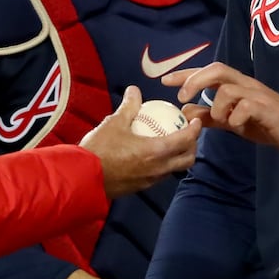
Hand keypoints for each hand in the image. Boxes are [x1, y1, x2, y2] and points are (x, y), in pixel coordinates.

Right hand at [80, 86, 201, 197]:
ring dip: (178, 157)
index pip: (185, 140)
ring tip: (171, 144)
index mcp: (156, 150)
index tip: (195, 121)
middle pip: (187, 159)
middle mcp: (158, 168)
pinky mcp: (141, 187)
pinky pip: (160, 175)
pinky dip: (164, 165)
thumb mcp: (114, 123)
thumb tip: (134, 91)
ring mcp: (150, 180)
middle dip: (192, 146)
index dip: (194, 129)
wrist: (83, 178)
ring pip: (174, 169)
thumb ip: (129, 106)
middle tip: (186, 134)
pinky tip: (152, 155)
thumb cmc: (99, 150)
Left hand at [164, 62, 278, 155]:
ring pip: (228, 88)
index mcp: (235, 84)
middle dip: (195, 80)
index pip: (207, 72)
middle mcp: (244, 84)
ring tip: (220, 119)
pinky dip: (235, 116)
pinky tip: (236, 125)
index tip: (164, 80)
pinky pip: (246, 106)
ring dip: (217, 105)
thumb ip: (210, 116)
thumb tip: (185, 110)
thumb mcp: (232, 120)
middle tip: (182, 96)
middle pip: (217, 69)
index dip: (185, 74)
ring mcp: (256, 94)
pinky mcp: (267, 108)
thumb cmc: (263, 122)